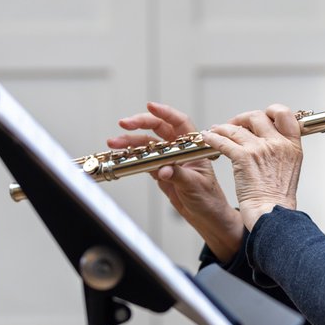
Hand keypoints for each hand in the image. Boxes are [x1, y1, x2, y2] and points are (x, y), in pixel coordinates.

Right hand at [111, 101, 244, 260]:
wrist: (207, 218)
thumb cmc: (210, 200)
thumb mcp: (195, 186)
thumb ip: (179, 175)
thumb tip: (163, 169)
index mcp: (194, 148)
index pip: (180, 123)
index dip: (165, 112)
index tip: (150, 106)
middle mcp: (180, 150)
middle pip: (159, 129)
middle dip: (141, 124)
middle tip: (124, 124)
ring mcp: (169, 160)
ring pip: (147, 144)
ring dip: (130, 142)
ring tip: (114, 143)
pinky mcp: (160, 171)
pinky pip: (143, 160)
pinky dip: (131, 157)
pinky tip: (120, 154)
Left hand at [202, 104, 303, 229]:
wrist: (272, 213)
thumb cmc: (278, 198)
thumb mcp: (290, 169)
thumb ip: (282, 152)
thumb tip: (268, 142)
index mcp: (292, 146)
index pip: (285, 115)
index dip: (271, 111)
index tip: (260, 117)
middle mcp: (277, 143)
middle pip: (257, 117)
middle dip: (241, 119)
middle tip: (233, 125)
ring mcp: (260, 149)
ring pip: (236, 128)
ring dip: (222, 128)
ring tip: (215, 130)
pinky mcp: (243, 157)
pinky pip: (224, 141)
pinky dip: (212, 138)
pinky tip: (207, 138)